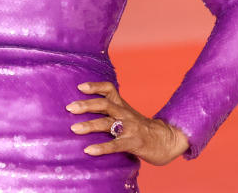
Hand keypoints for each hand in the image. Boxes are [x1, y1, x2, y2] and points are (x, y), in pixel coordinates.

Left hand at [66, 81, 189, 165]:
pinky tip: (89, 150)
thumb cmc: (142, 129)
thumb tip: (85, 111)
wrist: (167, 140)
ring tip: (74, 129)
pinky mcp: (134, 143)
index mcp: (123, 106)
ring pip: (107, 123)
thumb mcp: (127, 115)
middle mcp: (125, 114)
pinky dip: (101, 147)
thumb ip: (110, 112)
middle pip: (104, 104)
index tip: (80, 87)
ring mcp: (130, 128)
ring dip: (90, 125)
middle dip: (86, 105)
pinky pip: (115, 145)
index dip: (95, 86)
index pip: (109, 89)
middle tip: (70, 108)